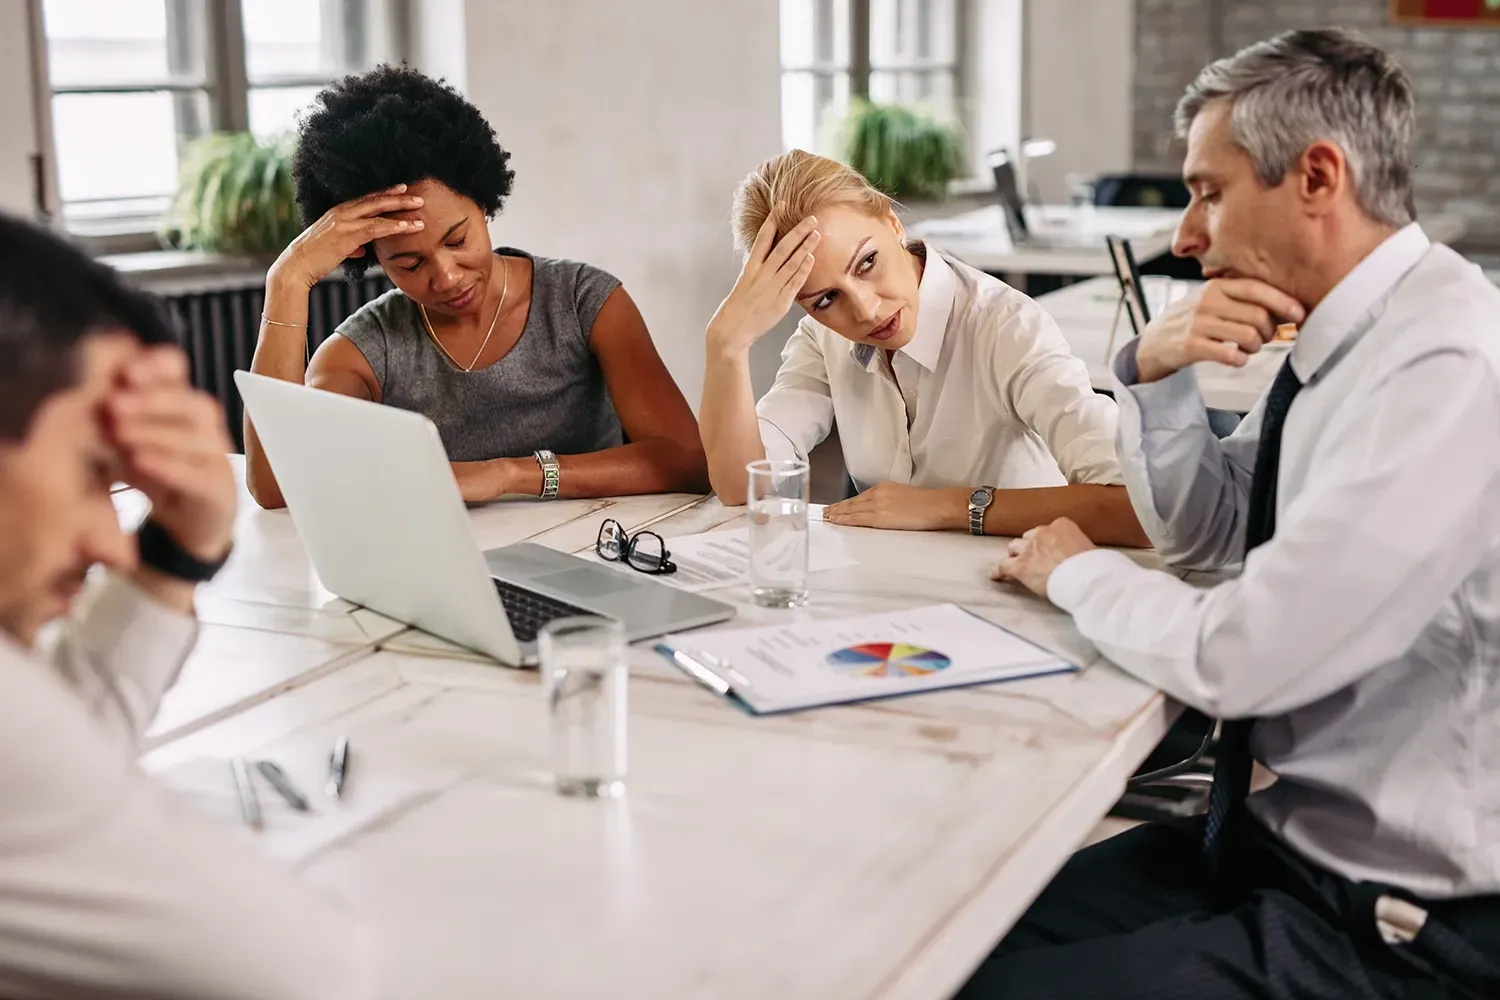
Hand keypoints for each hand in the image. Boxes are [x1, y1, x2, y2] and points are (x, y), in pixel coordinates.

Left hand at [106, 346, 236, 561]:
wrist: (188, 524)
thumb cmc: (157, 475)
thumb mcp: (127, 442)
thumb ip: (112, 420)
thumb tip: (84, 397)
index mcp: (182, 404)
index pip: (179, 372)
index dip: (157, 367)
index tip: (126, 373)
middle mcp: (206, 427)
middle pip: (192, 402)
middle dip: (151, 400)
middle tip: (113, 405)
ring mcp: (217, 458)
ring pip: (198, 436)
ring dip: (156, 432)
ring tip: (119, 433)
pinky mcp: (220, 491)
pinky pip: (198, 475)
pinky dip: (169, 466)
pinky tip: (141, 461)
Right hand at [268, 184, 425, 290]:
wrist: (296, 267)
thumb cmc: (315, 260)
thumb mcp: (335, 248)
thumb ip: (351, 245)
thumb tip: (362, 248)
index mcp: (338, 212)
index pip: (366, 199)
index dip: (385, 194)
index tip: (402, 191)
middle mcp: (341, 212)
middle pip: (375, 199)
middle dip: (398, 197)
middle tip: (417, 196)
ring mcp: (344, 222)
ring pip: (378, 210)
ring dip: (401, 209)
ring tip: (420, 209)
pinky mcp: (347, 235)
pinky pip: (375, 228)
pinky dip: (393, 226)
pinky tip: (408, 227)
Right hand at [706, 214, 820, 357]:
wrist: (732, 329)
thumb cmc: (739, 307)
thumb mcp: (746, 282)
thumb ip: (760, 269)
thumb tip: (772, 258)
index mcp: (751, 267)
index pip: (763, 238)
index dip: (773, 221)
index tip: (782, 206)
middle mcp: (761, 275)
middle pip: (782, 248)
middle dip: (797, 232)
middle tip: (811, 219)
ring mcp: (771, 288)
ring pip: (791, 263)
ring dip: (805, 247)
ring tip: (817, 234)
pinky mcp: (780, 302)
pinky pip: (794, 283)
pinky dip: (803, 270)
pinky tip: (811, 259)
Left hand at [824, 483, 966, 531]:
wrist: (936, 506)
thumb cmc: (927, 504)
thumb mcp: (904, 496)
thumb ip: (890, 501)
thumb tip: (883, 510)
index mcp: (884, 487)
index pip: (860, 497)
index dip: (847, 503)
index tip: (837, 506)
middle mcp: (877, 493)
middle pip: (852, 502)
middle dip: (838, 507)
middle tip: (825, 512)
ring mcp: (877, 504)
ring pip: (851, 509)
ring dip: (837, 514)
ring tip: (827, 517)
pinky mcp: (879, 517)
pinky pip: (857, 518)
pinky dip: (844, 519)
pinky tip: (836, 521)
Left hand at [990, 518, 1094, 598]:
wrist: (1084, 577)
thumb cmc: (1092, 565)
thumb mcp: (1090, 547)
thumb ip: (1079, 546)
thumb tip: (1082, 556)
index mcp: (1061, 525)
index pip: (1049, 530)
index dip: (1048, 541)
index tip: (1050, 548)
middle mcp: (1042, 533)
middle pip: (1030, 537)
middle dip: (1031, 546)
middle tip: (1035, 556)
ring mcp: (1029, 549)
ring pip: (1015, 548)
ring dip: (1016, 555)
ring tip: (1015, 561)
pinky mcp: (1020, 566)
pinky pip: (1004, 567)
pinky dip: (999, 572)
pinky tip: (996, 576)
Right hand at [1134, 278, 1305, 383]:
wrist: (1155, 341)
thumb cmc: (1194, 320)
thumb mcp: (1213, 299)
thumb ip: (1242, 298)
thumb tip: (1285, 308)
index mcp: (1216, 286)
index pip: (1256, 288)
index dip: (1282, 301)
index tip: (1299, 314)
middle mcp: (1207, 302)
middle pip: (1257, 315)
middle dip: (1269, 331)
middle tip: (1265, 337)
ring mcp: (1198, 324)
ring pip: (1247, 336)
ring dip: (1256, 346)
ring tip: (1249, 348)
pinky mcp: (1191, 346)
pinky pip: (1230, 355)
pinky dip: (1240, 360)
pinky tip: (1236, 358)